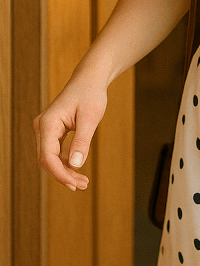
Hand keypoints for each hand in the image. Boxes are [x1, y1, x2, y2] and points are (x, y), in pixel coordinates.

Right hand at [33, 74, 107, 190]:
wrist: (89, 79)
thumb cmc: (91, 95)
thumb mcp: (90, 118)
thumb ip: (82, 141)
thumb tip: (74, 166)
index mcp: (48, 123)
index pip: (47, 157)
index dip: (60, 174)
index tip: (75, 184)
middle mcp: (42, 126)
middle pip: (47, 160)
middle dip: (63, 175)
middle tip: (82, 186)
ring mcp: (45, 129)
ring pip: (50, 157)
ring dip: (64, 171)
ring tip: (82, 182)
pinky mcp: (52, 130)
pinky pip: (54, 151)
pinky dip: (64, 162)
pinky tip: (76, 169)